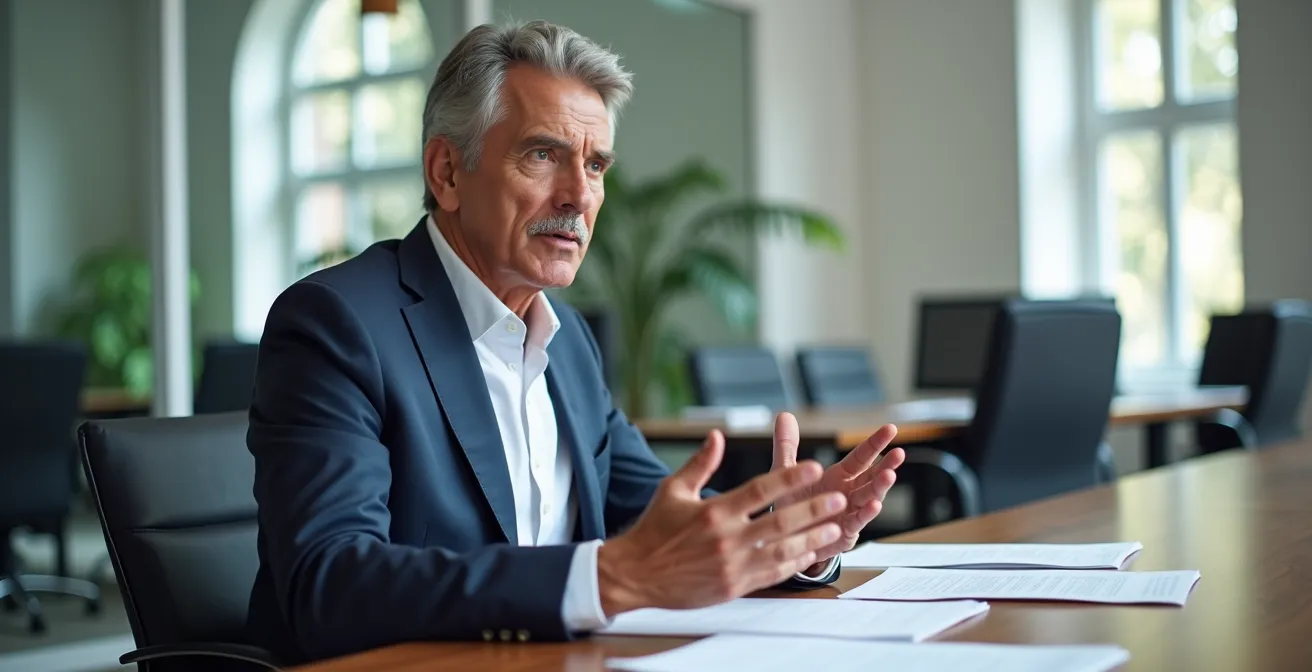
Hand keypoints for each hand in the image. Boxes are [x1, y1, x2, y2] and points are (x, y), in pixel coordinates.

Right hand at [596, 429, 845, 616]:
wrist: (636, 575)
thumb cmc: (654, 530)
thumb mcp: (673, 490)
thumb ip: (699, 464)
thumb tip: (717, 436)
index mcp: (714, 511)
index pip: (759, 489)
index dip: (789, 478)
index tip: (814, 468)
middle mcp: (726, 538)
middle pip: (779, 520)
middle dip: (812, 509)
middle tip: (837, 498)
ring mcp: (732, 565)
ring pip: (782, 550)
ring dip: (811, 538)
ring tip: (834, 527)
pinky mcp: (734, 586)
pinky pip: (772, 574)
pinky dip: (794, 563)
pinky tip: (810, 553)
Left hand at [771, 412, 904, 573]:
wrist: (783, 539)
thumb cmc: (791, 505)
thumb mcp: (785, 473)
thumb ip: (787, 446)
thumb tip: (784, 415)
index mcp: (838, 476)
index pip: (860, 457)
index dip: (875, 443)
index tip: (891, 429)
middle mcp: (848, 493)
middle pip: (871, 477)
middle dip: (886, 465)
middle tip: (899, 453)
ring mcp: (849, 513)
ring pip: (869, 498)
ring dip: (880, 487)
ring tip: (889, 475)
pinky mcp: (844, 533)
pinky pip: (856, 522)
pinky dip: (865, 514)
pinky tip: (874, 505)